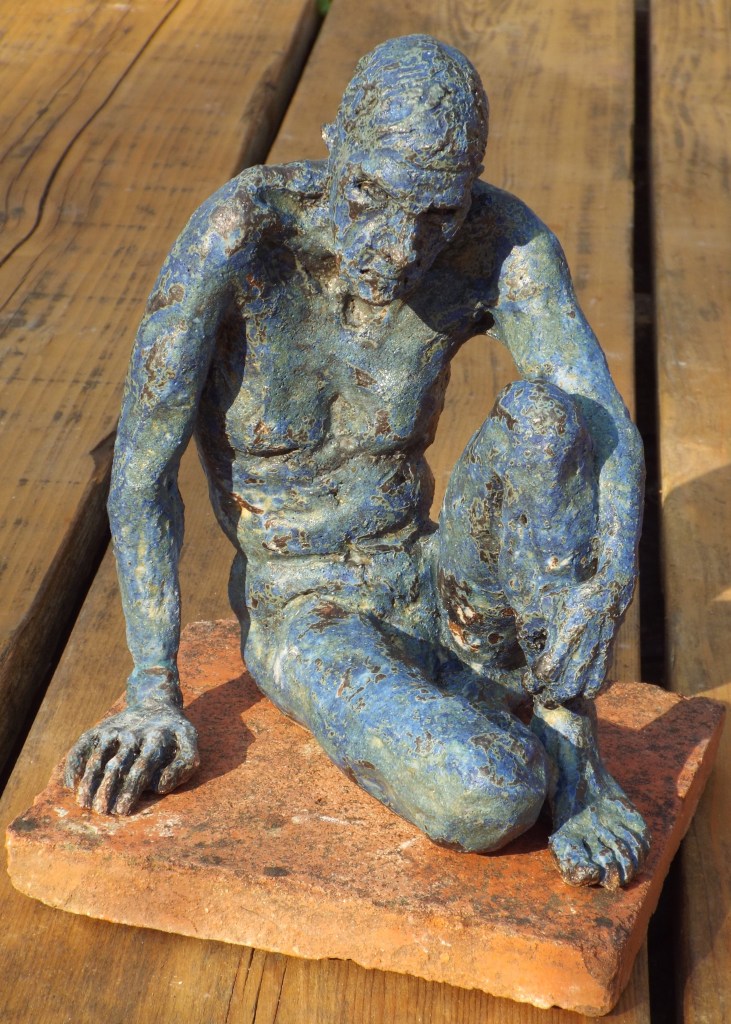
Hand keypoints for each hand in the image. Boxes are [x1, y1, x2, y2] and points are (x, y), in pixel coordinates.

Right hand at [64, 697, 198, 814]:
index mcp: (156, 739)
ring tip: (84, 803)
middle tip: (101, 811)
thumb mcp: (189, 743)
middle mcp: (133, 734)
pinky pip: (84, 744)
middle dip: (108, 790)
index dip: (130, 791)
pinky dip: (74, 762)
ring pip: (98, 756)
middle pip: (117, 765)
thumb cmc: (174, 733)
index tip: (121, 811)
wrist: (157, 701)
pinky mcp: (101, 728)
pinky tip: (71, 783)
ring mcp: (115, 729)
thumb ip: (184, 765)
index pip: (141, 768)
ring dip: (89, 781)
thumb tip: (160, 787)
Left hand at [519, 575, 630, 704]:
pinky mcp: (605, 660)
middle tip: (539, 693)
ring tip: (554, 694)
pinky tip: (575, 688)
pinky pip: (596, 686)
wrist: (608, 595)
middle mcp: (582, 651)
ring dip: (565, 697)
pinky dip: (584, 692)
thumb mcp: (546, 602)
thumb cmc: (572, 597)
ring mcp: (596, 658)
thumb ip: (532, 621)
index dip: (537, 676)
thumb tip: (524, 637)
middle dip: (549, 696)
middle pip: (565, 690)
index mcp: (566, 636)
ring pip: (581, 691)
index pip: (549, 670)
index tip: (532, 672)